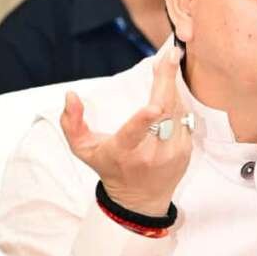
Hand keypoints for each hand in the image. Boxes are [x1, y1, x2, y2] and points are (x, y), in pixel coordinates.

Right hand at [61, 46, 191, 215]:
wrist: (141, 200)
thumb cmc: (109, 168)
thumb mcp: (83, 149)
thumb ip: (72, 123)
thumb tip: (70, 96)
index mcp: (124, 151)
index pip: (134, 135)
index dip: (143, 120)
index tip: (153, 105)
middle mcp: (151, 153)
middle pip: (163, 113)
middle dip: (167, 81)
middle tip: (171, 55)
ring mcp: (172, 152)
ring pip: (177, 111)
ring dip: (172, 87)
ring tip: (168, 64)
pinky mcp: (186, 150)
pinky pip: (184, 118)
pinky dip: (177, 102)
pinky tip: (171, 91)